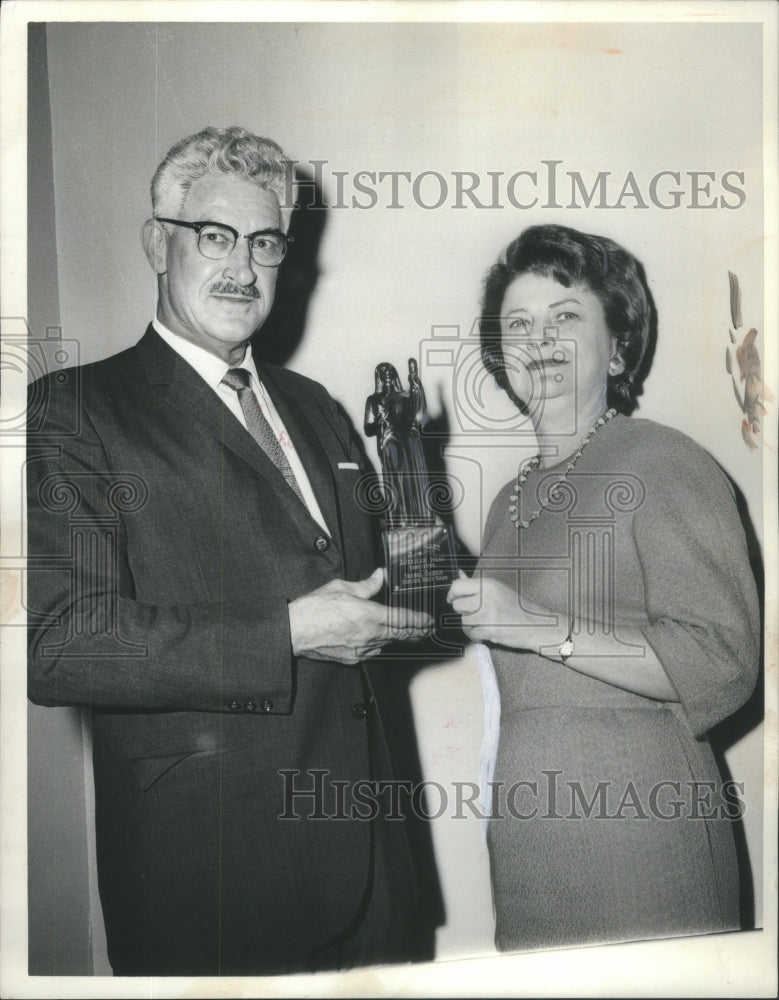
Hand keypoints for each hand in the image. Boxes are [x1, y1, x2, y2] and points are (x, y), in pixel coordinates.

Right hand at [288, 568, 432, 664]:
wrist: (295, 631)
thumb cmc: (315, 608)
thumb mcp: (342, 588)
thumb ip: (366, 585)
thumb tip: (380, 576)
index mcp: (369, 615)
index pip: (403, 619)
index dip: (419, 620)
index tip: (428, 620)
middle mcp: (369, 635)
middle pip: (400, 635)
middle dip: (415, 632)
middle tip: (426, 629)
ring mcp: (362, 649)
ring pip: (387, 643)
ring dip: (397, 638)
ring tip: (408, 633)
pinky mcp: (353, 658)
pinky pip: (373, 650)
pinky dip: (379, 644)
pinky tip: (380, 640)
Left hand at [447, 571, 557, 649]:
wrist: (537, 624)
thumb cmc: (517, 607)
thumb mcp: (497, 590)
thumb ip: (475, 585)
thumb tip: (458, 574)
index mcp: (488, 585)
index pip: (457, 586)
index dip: (452, 594)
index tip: (453, 599)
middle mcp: (486, 597)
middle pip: (457, 605)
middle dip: (464, 612)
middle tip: (476, 614)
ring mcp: (487, 614)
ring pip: (463, 621)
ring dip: (471, 625)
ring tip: (484, 624)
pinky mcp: (490, 630)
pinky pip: (472, 634)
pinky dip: (477, 636)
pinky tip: (488, 632)